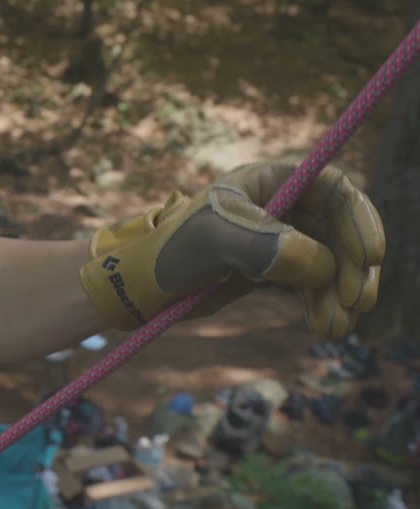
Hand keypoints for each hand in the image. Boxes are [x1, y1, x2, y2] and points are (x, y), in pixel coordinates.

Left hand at [79, 162, 383, 337]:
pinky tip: (325, 328)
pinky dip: (324, 305)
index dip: (358, 220)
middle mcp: (281, 206)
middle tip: (357, 303)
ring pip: (333, 263)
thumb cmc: (170, 250)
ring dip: (342, 295)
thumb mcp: (214, 240)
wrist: (140, 286)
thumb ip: (266, 247)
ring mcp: (279, 240)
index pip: (334, 190)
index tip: (369, 257)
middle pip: (342, 230)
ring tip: (335, 328)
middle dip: (355, 267)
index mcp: (268, 181)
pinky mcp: (273, 272)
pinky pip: (315, 286)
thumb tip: (322, 267)